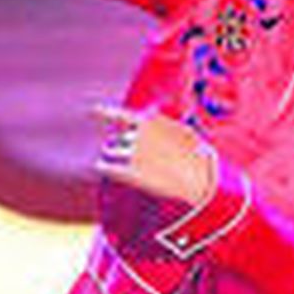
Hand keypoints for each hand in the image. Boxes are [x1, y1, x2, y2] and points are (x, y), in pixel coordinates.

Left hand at [93, 105, 214, 203]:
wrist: (201, 182)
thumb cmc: (197, 158)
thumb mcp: (184, 133)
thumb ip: (162, 121)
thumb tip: (150, 112)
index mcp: (150, 124)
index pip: (120, 115)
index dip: (105, 112)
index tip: (92, 110)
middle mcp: (138, 137)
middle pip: (116, 136)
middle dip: (117, 142)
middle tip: (125, 151)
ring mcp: (133, 155)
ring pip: (109, 149)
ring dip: (109, 152)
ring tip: (119, 160)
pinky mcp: (129, 173)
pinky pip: (105, 167)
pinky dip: (101, 166)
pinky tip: (101, 167)